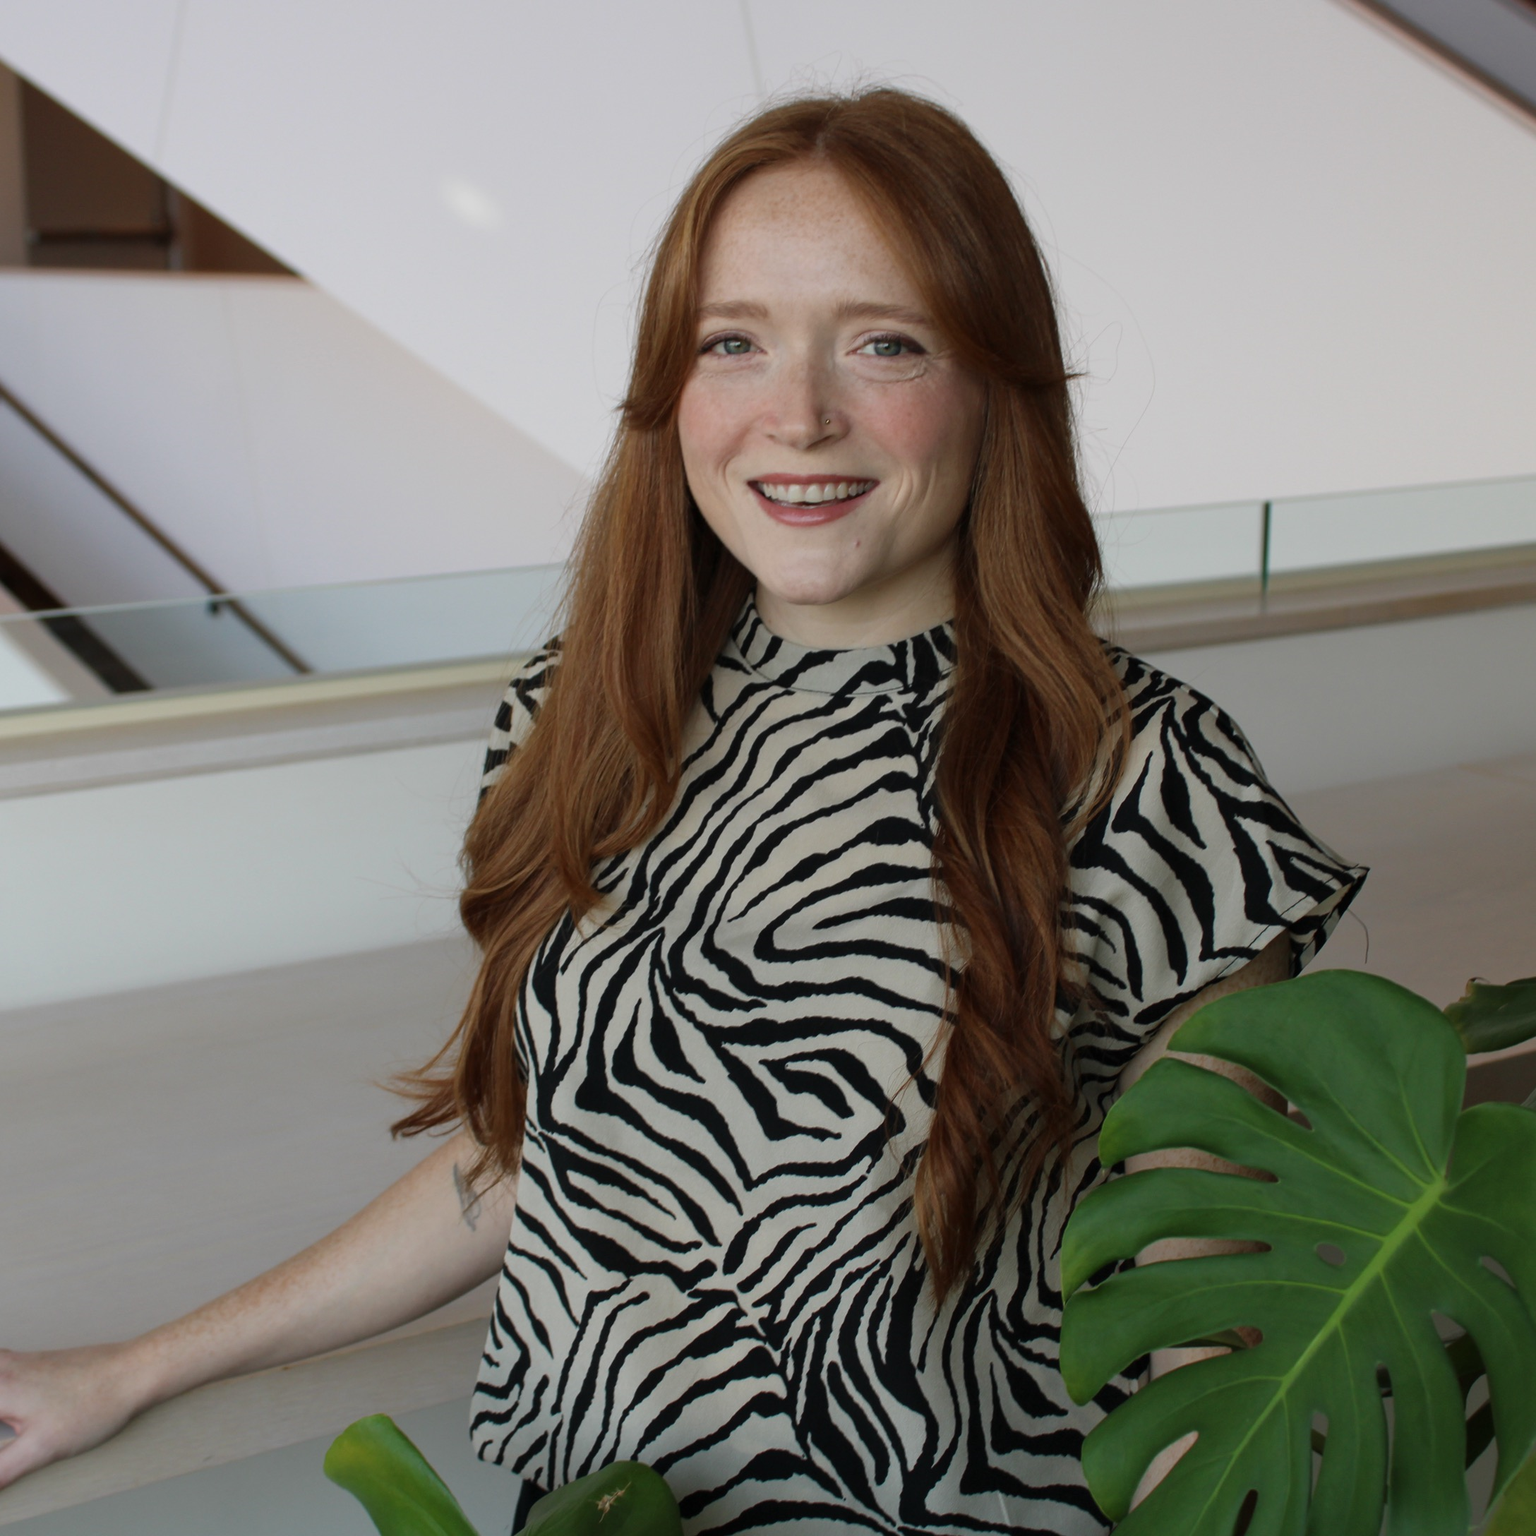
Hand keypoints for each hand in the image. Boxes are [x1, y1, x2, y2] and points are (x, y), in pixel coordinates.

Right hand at [0, 1341, 147, 1489]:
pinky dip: (3, 1385)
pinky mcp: (40, 1361)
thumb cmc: (97, 1403)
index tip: (3, 1451)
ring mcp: (25, 1361)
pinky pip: (4, 1365)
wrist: (136, 1371)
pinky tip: (11, 1402)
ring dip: (1, 1393)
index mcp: (2, 1388)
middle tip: (8, 1430)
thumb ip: (0, 1469)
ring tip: (9, 1422)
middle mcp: (8, 1368)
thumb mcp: (41, 1448)